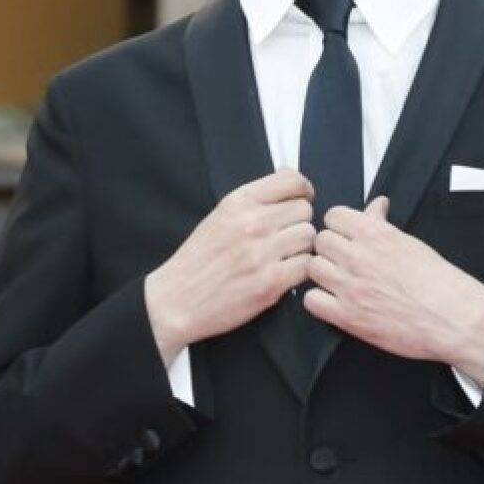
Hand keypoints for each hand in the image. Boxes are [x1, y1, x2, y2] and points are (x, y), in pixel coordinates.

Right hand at [143, 170, 314, 363]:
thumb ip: (255, 200)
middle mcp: (252, 223)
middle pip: (305, 210)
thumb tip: (293, 182)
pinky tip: (282, 274)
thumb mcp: (219, 217)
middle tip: (283, 237)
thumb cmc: (197, 260)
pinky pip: (307, 265)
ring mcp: (262, 253)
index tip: (300, 199)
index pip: (293, 181)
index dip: (303, 191)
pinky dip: (300, 271)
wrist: (173, 302)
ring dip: (301, 247)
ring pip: (309, 237)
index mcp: (237, 203)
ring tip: (281, 256)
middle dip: (298, 222)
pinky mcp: (271, 282)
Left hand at [305, 198, 483, 385]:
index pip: (334, 216)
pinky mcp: (348, 316)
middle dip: (331, 249)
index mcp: (378, 235)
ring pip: (312, 268)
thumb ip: (384, 226)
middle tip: (344, 260)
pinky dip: (320, 301)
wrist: (455, 318)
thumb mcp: (413, 244)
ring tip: (340, 281)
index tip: (346, 235)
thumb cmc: (441, 284)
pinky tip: (336, 301)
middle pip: (320, 241)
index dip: (339, 226)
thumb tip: (375, 207)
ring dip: (324, 273)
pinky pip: (311, 301)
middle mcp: (361, 258)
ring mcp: (352, 287)